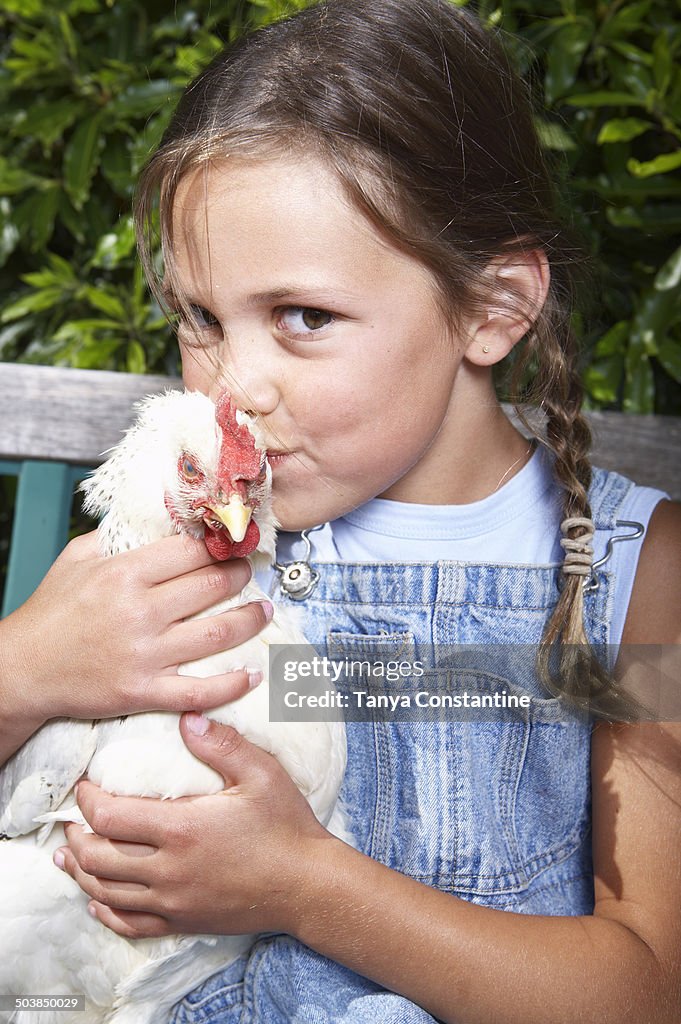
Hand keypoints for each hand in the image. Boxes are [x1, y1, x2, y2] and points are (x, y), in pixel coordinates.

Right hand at [0, 530, 272, 729]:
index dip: (221, 544)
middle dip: (241, 576)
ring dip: (251, 621)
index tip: (234, 542)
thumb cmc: (52, 611)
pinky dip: (233, 684)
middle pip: (212, 586)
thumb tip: (159, 519)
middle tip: (249, 571)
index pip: (192, 551)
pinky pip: (200, 690)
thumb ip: (119, 537)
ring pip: (218, 634)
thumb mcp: (77, 558)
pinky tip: (253, 674)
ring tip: (264, 611)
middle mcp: (139, 612)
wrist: (24, 669)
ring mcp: (144, 654)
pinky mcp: (144, 691)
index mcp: (124, 573)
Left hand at [56, 715, 328, 938]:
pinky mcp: (183, 922)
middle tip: (73, 817)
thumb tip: (187, 718)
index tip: (85, 785)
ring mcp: (173, 901)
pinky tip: (97, 898)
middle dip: (76, 835)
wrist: (307, 885)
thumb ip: (222, 744)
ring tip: (70, 852)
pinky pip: (130, 924)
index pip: (110, 817)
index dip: (87, 800)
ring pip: (106, 892)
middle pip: (97, 858)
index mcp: (182, 829)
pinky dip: (105, 910)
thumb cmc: (286, 825)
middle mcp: (169, 870)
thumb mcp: (262, 774)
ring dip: (81, 871)